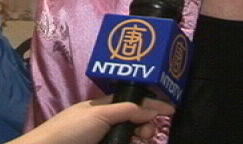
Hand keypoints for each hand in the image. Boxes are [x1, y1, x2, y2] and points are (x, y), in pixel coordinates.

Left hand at [10, 95, 173, 143]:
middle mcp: (106, 123)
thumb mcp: (100, 115)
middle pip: (135, 122)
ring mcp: (105, 138)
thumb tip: (149, 111)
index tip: (171, 110)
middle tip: (145, 134)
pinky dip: (131, 142)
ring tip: (140, 140)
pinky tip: (135, 143)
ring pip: (131, 137)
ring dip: (140, 137)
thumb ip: (126, 111)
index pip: (133, 103)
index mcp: (104, 108)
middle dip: (146, 125)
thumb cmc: (72, 129)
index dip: (151, 105)